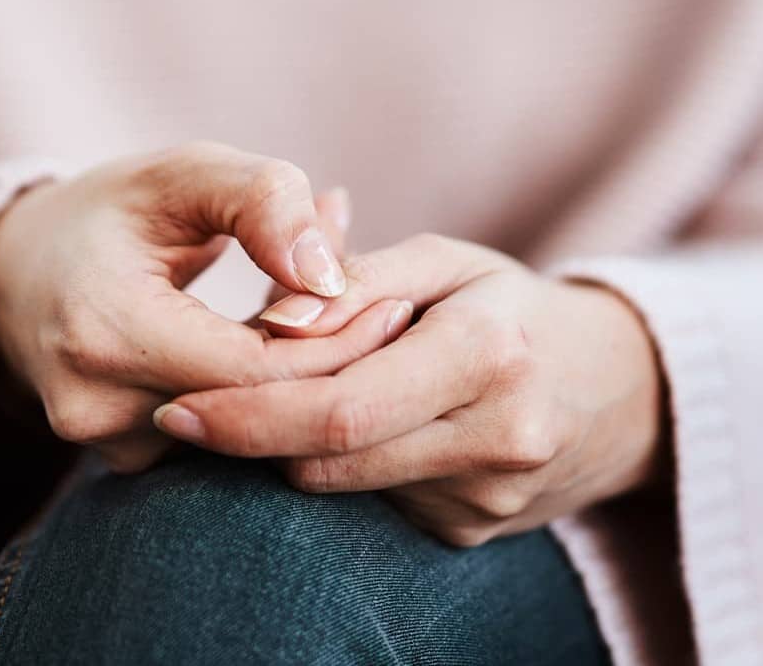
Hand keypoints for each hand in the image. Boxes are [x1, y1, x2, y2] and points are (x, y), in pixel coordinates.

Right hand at [0, 142, 407, 471]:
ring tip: (324, 318)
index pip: (258, 370)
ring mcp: (103, 446)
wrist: (15, 276)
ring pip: (243, 433)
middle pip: (257, 412)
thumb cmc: (109, 213)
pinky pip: (216, 440)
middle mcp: (95, 406)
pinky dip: (255, 399)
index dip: (336, 343)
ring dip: (293, 383)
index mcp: (104, 328)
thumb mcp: (183, 173)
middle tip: (384, 314)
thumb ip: (263, 203)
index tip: (393, 304)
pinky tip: (271, 350)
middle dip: (327, 365)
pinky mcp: (119, 463)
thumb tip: (331, 278)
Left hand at [155, 234, 666, 544]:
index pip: (338, 410)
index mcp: (489, 354)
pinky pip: (370, 502)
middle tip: (192, 410)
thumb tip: (272, 323)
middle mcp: (496, 438)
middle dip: (251, 436)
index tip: (178, 409)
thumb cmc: (509, 307)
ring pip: (340, 486)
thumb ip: (354, 280)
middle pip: (327, 461)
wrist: (617, 389)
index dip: (246, 416)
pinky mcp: (470, 532)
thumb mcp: (443, 262)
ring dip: (297, 446)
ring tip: (307, 393)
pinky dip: (344, 465)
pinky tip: (364, 427)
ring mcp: (486, 499)